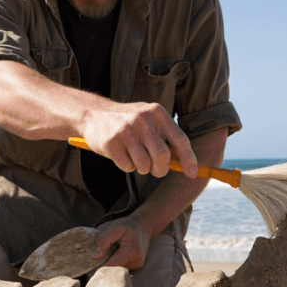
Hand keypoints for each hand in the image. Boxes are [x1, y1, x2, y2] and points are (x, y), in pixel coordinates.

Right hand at [82, 102, 197, 178]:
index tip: (193, 173)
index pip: (180, 139)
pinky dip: (126, 166)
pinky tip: (120, 154)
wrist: (94, 114)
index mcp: (157, 112)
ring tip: (134, 157)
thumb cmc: (128, 123)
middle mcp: (143, 119)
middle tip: (155, 170)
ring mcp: (126, 130)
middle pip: (162, 156)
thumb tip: (184, 163)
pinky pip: (127, 166)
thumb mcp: (148, 121)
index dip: (189, 158)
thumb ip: (165, 138)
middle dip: (160, 169)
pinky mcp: (111, 142)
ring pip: (144, 165)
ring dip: (141, 168)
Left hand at [93, 216, 150, 269]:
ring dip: (110, 262)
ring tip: (110, 251)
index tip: (91, 264)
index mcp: (131, 252)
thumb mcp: (115, 228)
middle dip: (104, 264)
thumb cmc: (129, 225)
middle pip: (113, 269)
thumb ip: (104, 241)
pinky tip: (115, 254)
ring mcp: (137, 265)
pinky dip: (116, 262)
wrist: (144, 226)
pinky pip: (121, 267)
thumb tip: (95, 257)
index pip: (111, 266)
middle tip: (99, 256)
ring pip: (117, 269)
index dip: (100, 266)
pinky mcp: (136, 265)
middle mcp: (136, 262)